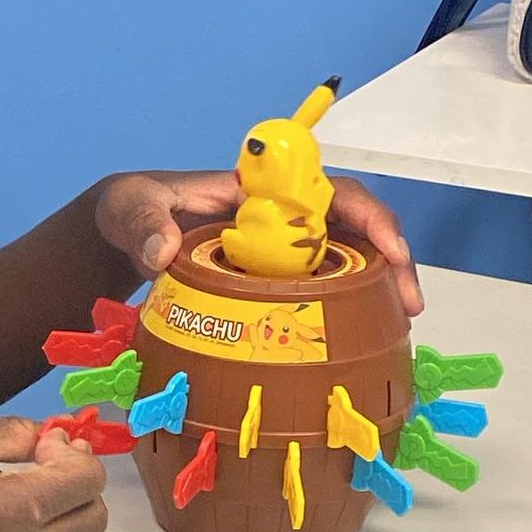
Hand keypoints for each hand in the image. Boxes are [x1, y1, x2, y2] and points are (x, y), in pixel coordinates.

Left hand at [94, 170, 423, 316]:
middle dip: (391, 261)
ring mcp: (276, 249)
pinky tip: (356, 340)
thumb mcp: (131, 209)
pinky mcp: (267, 280)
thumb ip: (145, 225)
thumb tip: (165, 253)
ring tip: (398, 326)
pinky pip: (316, 288)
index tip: (389, 250)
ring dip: (377, 289)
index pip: (329, 192)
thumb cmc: (132, 209)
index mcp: (257, 191)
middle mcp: (277, 217)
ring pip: (344, 260)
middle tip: (410, 305)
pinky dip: (343, 310)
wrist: (121, 231)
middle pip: (353, 228)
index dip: (368, 217)